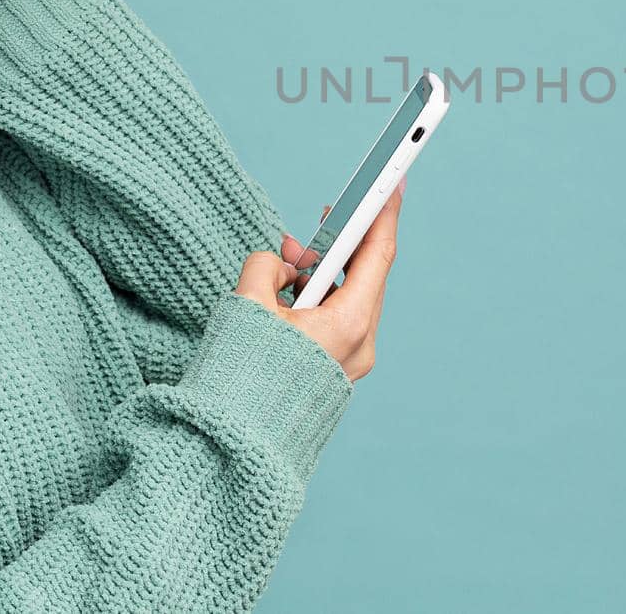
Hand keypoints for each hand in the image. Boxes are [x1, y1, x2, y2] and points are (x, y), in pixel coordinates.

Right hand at [232, 176, 407, 381]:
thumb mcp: (246, 305)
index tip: (393, 181)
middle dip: (345, 242)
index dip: (384, 213)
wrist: (233, 443)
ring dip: (326, 272)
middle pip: (366, 275)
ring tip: (292, 257)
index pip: (377, 254)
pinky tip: (292, 288)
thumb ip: (266, 268)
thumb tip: (281, 266)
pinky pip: (338, 319)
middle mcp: (361, 344)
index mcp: (348, 325)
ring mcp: (351, 361)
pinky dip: (320, 298)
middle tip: (329, 213)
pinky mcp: (336, 371)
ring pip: (351, 297)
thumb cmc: (241, 376)